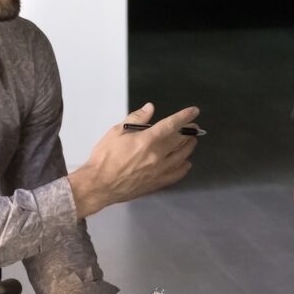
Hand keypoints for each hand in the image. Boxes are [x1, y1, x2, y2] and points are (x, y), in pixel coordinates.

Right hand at [69, 103, 199, 217]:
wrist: (99, 185)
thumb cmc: (105, 156)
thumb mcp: (116, 132)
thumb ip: (136, 119)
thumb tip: (150, 108)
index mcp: (147, 140)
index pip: (171, 125)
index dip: (184, 117)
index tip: (194, 111)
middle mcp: (157, 155)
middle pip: (180, 140)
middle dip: (189, 131)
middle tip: (193, 127)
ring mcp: (159, 170)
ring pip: (182, 157)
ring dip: (189, 147)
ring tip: (191, 141)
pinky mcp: (157, 183)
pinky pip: (176, 174)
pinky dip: (184, 167)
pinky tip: (186, 163)